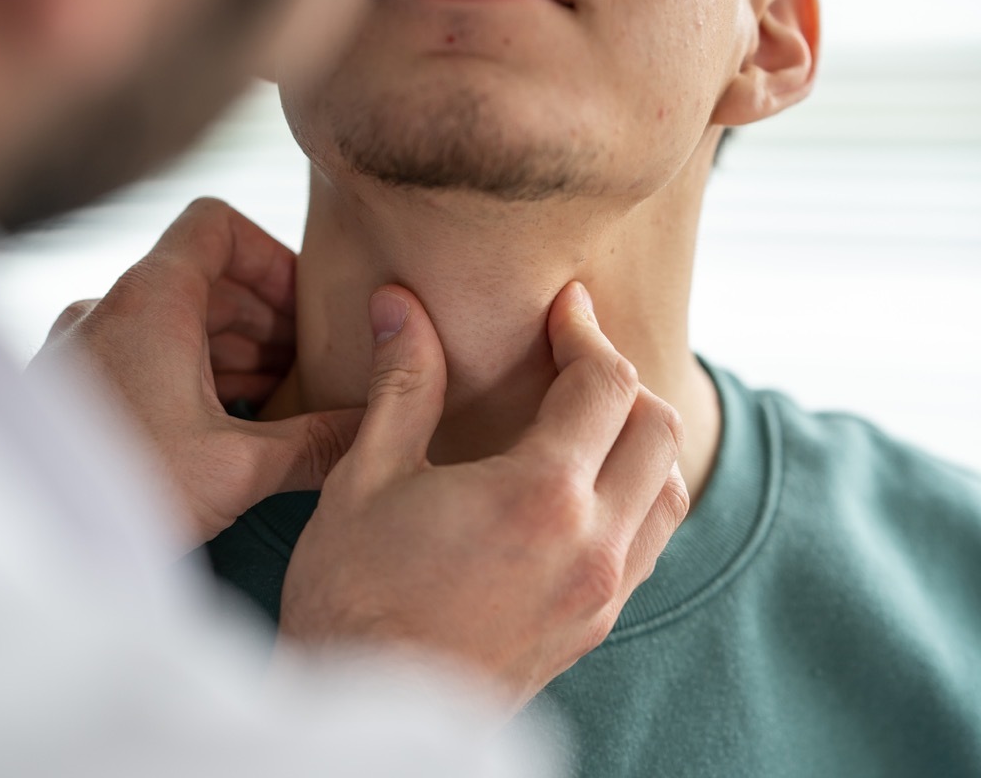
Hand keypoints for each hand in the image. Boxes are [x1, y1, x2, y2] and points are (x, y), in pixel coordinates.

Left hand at [32, 198, 362, 545]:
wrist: (26, 541)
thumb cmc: (123, 492)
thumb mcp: (237, 467)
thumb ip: (316, 443)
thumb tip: (372, 430)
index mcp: (148, 300)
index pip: (217, 225)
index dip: (273, 257)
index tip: (308, 309)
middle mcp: (110, 309)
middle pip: (204, 277)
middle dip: (267, 317)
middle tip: (313, 366)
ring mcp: (88, 346)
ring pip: (177, 318)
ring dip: (235, 349)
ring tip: (281, 401)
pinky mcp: (77, 384)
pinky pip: (148, 353)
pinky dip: (196, 372)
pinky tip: (230, 422)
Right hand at [279, 282, 688, 714]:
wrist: (365, 719)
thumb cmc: (353, 598)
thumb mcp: (367, 478)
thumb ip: (403, 384)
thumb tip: (399, 304)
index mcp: (541, 496)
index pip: (605, 385)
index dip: (586, 332)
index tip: (563, 307)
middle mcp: (592, 545)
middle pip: (658, 429)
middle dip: (621, 378)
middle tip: (571, 355)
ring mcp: (600, 593)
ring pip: (668, 491)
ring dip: (640, 440)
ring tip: (584, 419)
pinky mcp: (592, 628)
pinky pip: (647, 545)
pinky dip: (635, 497)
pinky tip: (579, 491)